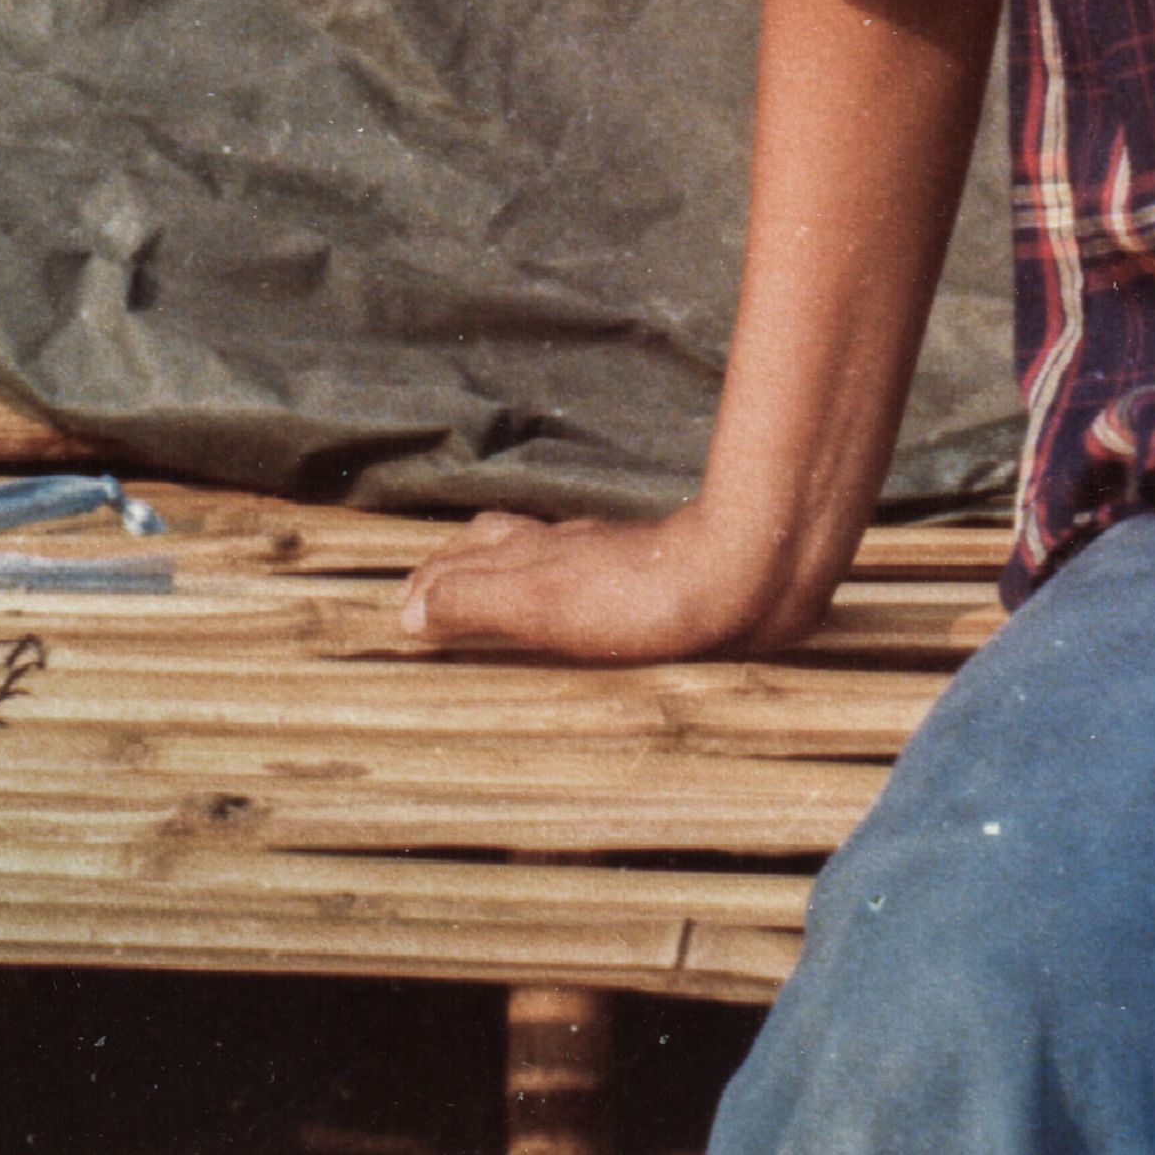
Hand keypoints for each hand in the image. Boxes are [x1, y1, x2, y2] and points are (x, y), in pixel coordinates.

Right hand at [399, 499, 816, 665]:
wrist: (746, 576)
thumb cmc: (643, 598)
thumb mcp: (540, 603)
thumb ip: (475, 602)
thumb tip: (408, 607)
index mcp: (539, 555)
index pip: (472, 553)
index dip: (437, 574)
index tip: (407, 598)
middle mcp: (575, 549)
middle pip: (508, 545)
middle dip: (468, 565)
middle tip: (439, 587)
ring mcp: (620, 560)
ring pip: (553, 557)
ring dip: (518, 574)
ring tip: (502, 593)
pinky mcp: (664, 579)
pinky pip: (597, 580)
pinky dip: (568, 590)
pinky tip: (588, 608)